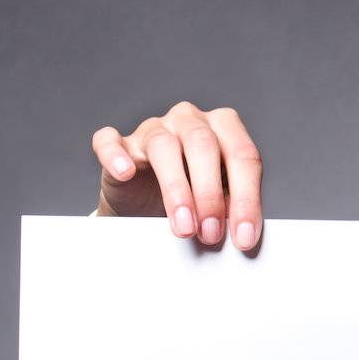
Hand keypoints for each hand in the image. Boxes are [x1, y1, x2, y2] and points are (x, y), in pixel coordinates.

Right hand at [88, 100, 264, 250]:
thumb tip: (245, 234)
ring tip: (184, 228)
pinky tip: (126, 173)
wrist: (151, 209)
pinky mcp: (121, 145)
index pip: (243, 156)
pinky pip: (111, 141)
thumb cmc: (196, 202)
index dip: (246, 198)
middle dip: (210, 195)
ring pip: (164, 146)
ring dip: (176, 189)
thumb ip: (234, 211)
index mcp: (225, 130)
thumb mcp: (223, 205)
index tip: (244, 238)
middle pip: (204, 145)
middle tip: (211, 234)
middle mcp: (190, 121)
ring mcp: (154, 129)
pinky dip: (116, 156)